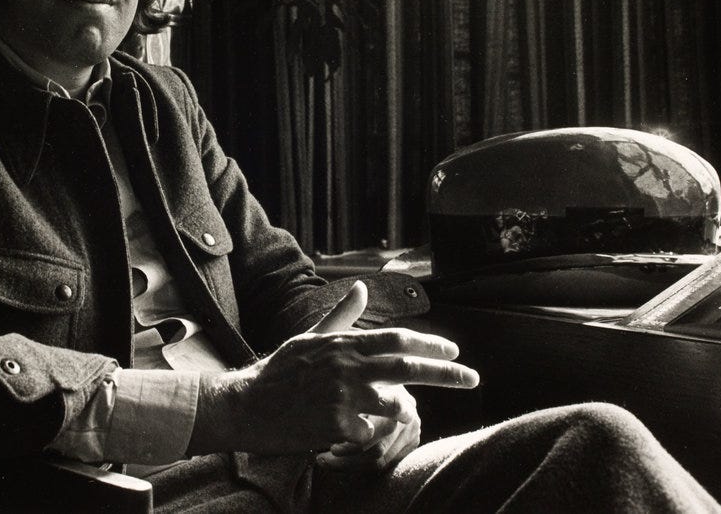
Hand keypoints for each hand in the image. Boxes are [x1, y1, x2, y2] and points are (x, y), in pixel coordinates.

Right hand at [190, 281, 478, 456]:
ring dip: (399, 412)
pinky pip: (371, 432)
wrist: (247, 404)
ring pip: (395, 405)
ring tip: (384, 415)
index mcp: (343, 343)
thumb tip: (362, 286)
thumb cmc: (280, 370)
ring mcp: (343, 395)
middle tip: (473, 378)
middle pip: (408, 366)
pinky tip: (351, 431)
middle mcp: (347, 365)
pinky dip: (369, 434)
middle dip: (447, 372)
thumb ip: (341, 315)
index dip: (429, 343)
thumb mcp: (310, 337)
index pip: (396, 338)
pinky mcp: (336, 423)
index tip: (454, 350)